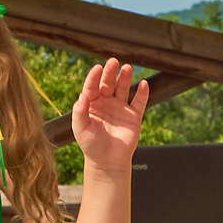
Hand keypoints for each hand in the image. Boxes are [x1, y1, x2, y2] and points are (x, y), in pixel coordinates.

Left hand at [70, 59, 147, 177]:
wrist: (107, 161)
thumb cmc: (91, 145)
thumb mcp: (80, 128)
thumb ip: (79, 112)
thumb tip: (82, 96)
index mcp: (91, 103)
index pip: (92, 86)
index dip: (95, 77)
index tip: (98, 68)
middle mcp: (106, 102)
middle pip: (108, 83)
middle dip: (110, 72)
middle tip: (114, 61)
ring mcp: (120, 108)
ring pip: (123, 89)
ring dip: (125, 78)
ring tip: (127, 67)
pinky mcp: (133, 117)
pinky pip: (139, 102)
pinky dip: (142, 93)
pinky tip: (143, 84)